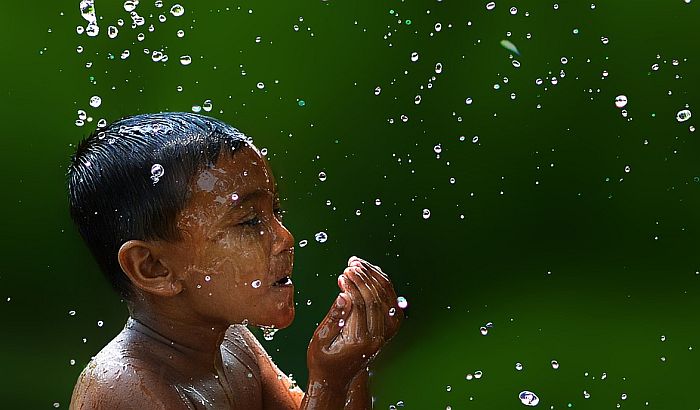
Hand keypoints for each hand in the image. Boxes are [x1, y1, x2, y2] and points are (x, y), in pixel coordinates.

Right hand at [306, 256, 402, 391]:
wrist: (335, 379)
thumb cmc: (322, 360)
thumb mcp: (320, 340)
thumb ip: (333, 318)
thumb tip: (344, 295)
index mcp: (361, 341)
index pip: (361, 305)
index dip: (353, 286)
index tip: (342, 273)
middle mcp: (377, 338)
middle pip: (376, 300)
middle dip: (363, 278)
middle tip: (350, 265)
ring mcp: (384, 334)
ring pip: (386, 298)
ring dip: (373, 278)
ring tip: (357, 264)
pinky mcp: (385, 329)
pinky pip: (388, 302)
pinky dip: (380, 285)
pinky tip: (368, 273)